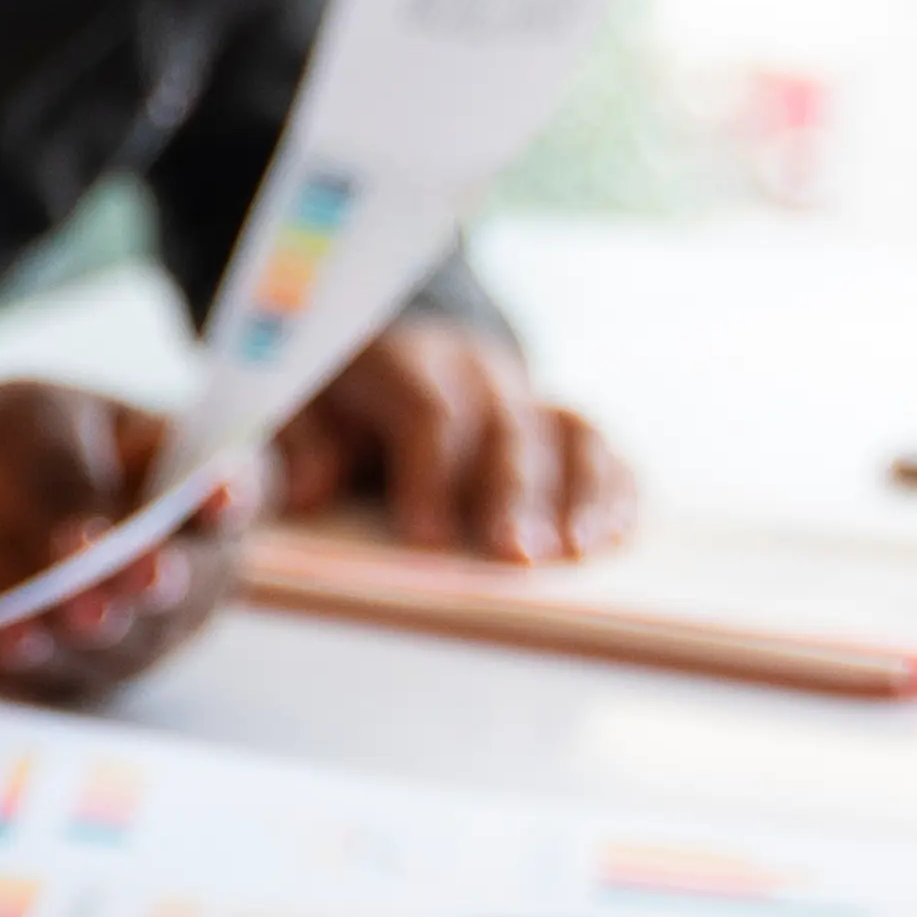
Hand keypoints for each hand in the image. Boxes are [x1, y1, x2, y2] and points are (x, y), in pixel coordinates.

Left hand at [0, 376, 241, 697]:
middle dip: (167, 578)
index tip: (220, 489)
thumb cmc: (5, 447)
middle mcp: (183, 569)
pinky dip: (32, 656)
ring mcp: (130, 634)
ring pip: (130, 641)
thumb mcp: (30, 424)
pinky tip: (14, 636)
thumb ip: (66, 471)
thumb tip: (88, 536)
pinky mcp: (66, 676)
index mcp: (192, 481)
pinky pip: (52, 674)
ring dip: (104, 626)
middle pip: (196, 583)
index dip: (237, 491)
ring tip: (75, 606)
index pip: (240, 488)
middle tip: (149, 571)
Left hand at [277, 315, 635, 560]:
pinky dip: (617, 495)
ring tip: (575, 552)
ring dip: (580, 494)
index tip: (426, 537)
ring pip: (572, 435)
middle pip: (507, 429)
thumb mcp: (300, 410)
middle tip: (512, 555)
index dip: (428, 473)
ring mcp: (532, 399)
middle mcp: (482, 374)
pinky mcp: (566, 430)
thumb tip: (308, 494)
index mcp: (409, 363)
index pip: (427, 411)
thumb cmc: (342, 403)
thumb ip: (299, 445)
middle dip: (511, 494)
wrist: (395, 361)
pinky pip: (608, 455)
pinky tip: (614, 539)